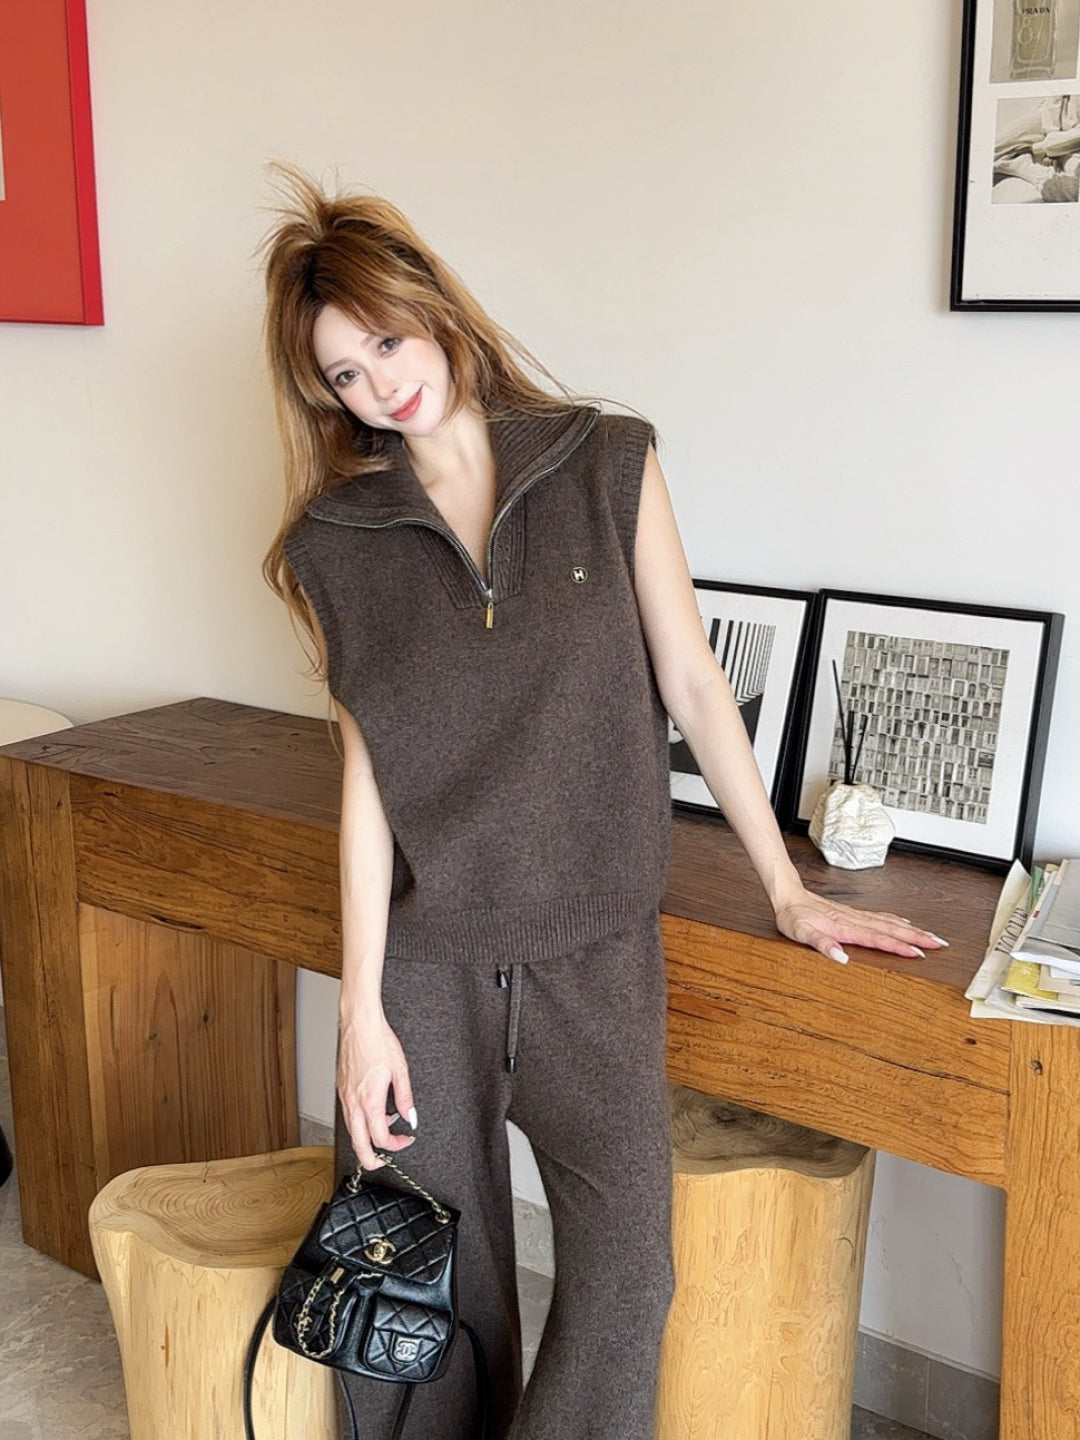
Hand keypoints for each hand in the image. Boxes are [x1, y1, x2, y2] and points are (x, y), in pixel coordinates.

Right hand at [337, 1009, 417, 1170]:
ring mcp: (344, 1096)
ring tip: (386, 1126)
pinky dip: (360, 1121)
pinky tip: (373, 1110)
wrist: (358, 1023)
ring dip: (367, 1137)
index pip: (380, 1139)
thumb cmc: (378, 1041)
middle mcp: (353, 1102)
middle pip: (358, 1145)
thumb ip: (405, 1099)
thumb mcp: (400, 1070)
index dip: (396, 1145)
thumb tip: (411, 1118)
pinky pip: (348, 1115)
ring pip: (351, 1131)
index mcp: (369, 1100)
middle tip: (385, 1159)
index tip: (406, 1139)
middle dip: (372, 1159)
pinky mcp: (340, 1089)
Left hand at [773, 885, 946, 964]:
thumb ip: (821, 944)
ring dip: (912, 930)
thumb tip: (841, 958)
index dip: (899, 947)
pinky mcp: (852, 913)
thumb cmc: (793, 915)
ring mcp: (855, 915)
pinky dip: (897, 921)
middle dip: (917, 937)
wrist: (788, 895)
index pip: (878, 938)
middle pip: (892, 929)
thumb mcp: (800, 933)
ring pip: (890, 922)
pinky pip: (881, 917)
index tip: (919, 954)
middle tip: (939, 944)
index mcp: (845, 927)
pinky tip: (904, 924)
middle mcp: (855, 920)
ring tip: (931, 936)